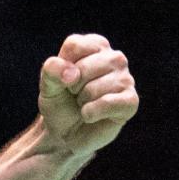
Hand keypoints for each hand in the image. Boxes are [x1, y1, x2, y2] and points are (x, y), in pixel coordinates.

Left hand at [36, 34, 139, 155]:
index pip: (74, 46)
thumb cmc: (61, 103)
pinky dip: (92, 113)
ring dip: (82, 102)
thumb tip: (72, 74)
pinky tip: (91, 116)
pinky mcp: (131, 101)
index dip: (62, 68)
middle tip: (76, 96)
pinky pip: (108, 103)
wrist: (66, 134)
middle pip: (83, 68)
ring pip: (94, 88)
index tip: (65, 80)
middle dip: (72, 88)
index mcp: (95, 45)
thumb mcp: (48, 84)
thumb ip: (52, 71)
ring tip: (86, 104)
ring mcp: (126, 79)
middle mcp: (114, 58)